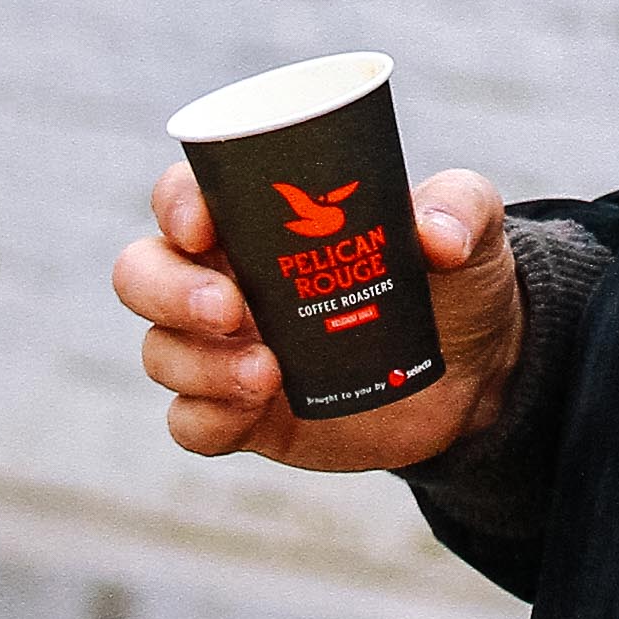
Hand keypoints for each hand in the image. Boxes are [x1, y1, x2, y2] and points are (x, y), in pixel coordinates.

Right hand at [113, 164, 523, 473]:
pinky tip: (252, 408)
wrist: (477, 371)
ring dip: (197, 362)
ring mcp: (228, 350)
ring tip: (269, 373)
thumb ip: (461, 209)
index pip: (183, 195)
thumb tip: (435, 238)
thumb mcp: (471, 226)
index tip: (203, 223)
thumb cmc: (455, 277)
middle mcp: (224, 278)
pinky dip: (205, 417)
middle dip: (167, 290)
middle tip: (232, 309)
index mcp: (258, 219)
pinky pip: (188, 423)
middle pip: (142, 272)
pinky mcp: (244, 415)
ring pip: (159, 350)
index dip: (176, 202)